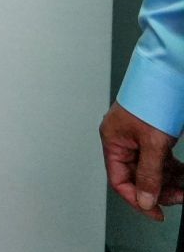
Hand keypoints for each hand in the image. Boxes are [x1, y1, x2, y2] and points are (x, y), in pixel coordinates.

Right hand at [101, 102, 183, 219]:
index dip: (136, 199)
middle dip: (158, 190)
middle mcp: (123, 140)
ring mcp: (137, 138)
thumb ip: (148, 174)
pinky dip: (172, 170)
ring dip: (168, 182)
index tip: (154, 212)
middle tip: (177, 198)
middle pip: (136, 176)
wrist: (167, 78)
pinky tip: (183, 176)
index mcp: (113, 140)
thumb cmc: (152, 101)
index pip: (119, 180)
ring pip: (150, 170)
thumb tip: (145, 200)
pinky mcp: (151, 135)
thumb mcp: (153, 143)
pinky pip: (159, 160)